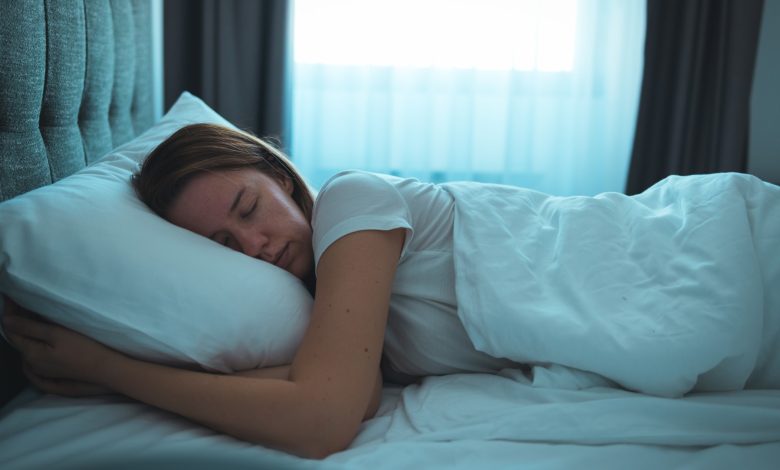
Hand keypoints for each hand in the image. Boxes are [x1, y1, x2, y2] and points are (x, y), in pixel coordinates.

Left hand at [3, 296, 117, 396]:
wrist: (105, 368)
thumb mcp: (55, 333)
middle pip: (19, 339)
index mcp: (30, 354)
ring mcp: (42, 370)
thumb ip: (29, 327)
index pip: (11, 331)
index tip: (10, 296)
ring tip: (30, 313)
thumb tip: (5, 320)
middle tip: (20, 301)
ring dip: (27, 331)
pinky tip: (40, 334)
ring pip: (28, 346)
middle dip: (17, 321)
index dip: (10, 312)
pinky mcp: (53, 371)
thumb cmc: (83, 348)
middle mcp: (32, 364)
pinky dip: (34, 341)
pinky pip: (36, 354)